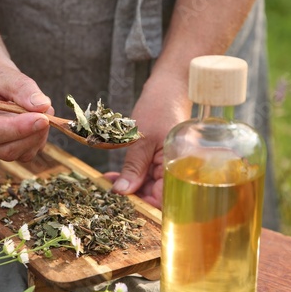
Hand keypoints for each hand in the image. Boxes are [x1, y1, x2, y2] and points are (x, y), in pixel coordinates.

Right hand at [0, 57, 52, 161]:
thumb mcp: (5, 73)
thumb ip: (22, 88)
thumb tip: (43, 106)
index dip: (19, 128)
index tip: (42, 118)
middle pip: (5, 150)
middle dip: (31, 135)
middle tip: (48, 115)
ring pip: (17, 154)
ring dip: (37, 137)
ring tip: (44, 112)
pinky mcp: (4, 146)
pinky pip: (24, 152)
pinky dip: (37, 138)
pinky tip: (39, 118)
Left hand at [109, 71, 190, 208]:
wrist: (167, 87)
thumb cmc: (159, 107)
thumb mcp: (141, 139)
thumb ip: (133, 168)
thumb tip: (122, 192)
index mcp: (182, 166)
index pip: (166, 198)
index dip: (146, 204)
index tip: (124, 204)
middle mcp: (180, 169)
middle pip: (157, 195)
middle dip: (133, 196)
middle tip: (109, 192)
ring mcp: (171, 166)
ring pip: (150, 186)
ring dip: (130, 186)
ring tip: (109, 182)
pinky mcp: (162, 161)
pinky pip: (148, 175)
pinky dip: (133, 176)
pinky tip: (116, 176)